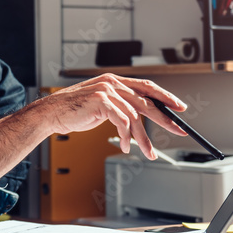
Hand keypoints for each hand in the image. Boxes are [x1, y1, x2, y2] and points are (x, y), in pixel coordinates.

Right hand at [38, 74, 188, 158]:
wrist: (52, 113)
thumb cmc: (75, 111)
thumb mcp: (102, 106)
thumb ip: (120, 106)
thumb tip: (139, 117)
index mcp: (114, 81)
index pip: (147, 86)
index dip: (165, 97)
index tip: (179, 107)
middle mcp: (112, 83)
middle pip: (146, 101)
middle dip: (165, 118)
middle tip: (179, 130)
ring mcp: (106, 90)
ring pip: (135, 116)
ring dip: (142, 138)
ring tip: (148, 151)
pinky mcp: (101, 101)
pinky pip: (122, 122)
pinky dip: (125, 137)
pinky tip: (124, 145)